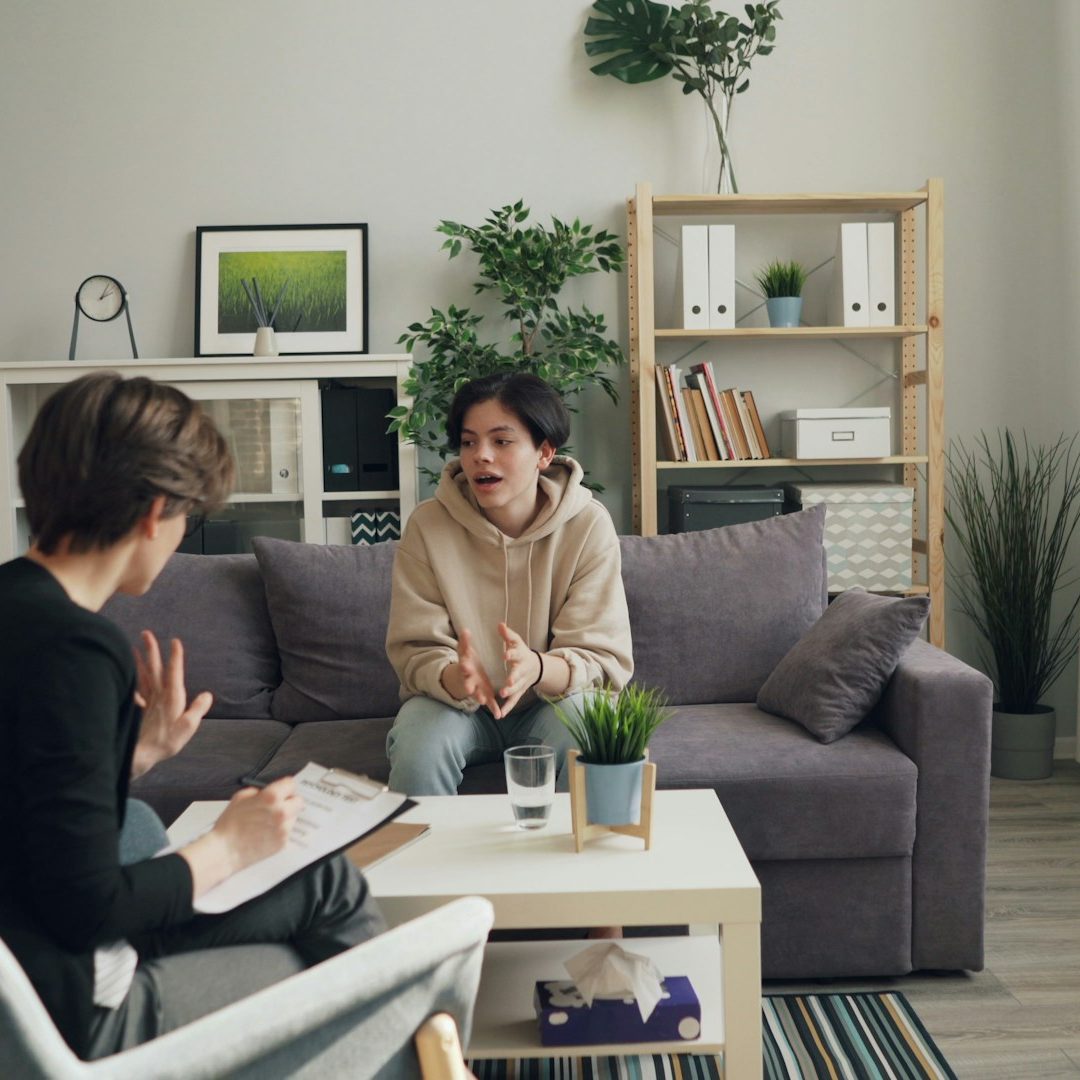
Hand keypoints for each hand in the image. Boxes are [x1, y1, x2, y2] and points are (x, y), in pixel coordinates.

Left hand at [131, 632, 211, 778]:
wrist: (140, 754)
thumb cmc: (165, 741)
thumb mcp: (188, 726)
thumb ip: (198, 708)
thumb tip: (207, 694)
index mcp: (172, 697)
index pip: (174, 671)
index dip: (175, 656)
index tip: (175, 641)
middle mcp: (158, 695)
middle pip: (154, 668)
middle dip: (151, 650)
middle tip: (146, 633)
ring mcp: (146, 701)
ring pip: (142, 676)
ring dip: (139, 661)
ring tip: (134, 648)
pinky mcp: (137, 710)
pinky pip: (134, 690)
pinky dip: (131, 680)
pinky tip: (126, 676)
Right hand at [213, 778, 301, 872]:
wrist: (224, 851)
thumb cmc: (229, 826)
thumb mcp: (240, 797)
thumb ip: (258, 791)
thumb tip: (267, 791)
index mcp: (271, 797)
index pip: (291, 784)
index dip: (285, 786)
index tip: (283, 789)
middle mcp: (281, 812)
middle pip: (298, 801)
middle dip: (289, 802)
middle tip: (278, 806)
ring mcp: (284, 829)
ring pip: (293, 817)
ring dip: (285, 817)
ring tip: (267, 822)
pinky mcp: (283, 843)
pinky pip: (287, 832)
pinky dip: (280, 831)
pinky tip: (265, 833)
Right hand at [441, 628, 502, 716]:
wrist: (467, 675)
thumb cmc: (467, 661)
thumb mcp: (465, 650)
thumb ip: (465, 642)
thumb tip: (465, 630)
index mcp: (466, 668)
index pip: (464, 666)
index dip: (464, 666)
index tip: (465, 666)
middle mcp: (470, 680)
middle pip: (468, 683)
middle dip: (469, 686)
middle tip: (470, 689)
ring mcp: (477, 689)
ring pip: (478, 694)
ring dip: (480, 698)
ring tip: (483, 701)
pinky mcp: (485, 695)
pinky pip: (490, 703)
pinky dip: (494, 709)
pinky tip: (499, 715)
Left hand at [497, 622, 541, 714]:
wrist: (536, 667)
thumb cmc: (521, 652)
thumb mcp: (516, 642)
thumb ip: (508, 635)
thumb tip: (500, 624)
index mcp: (521, 656)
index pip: (516, 654)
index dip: (511, 654)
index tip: (505, 655)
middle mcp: (523, 670)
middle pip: (518, 674)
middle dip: (513, 678)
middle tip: (508, 681)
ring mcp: (522, 682)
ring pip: (516, 688)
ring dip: (510, 692)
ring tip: (502, 694)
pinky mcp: (519, 691)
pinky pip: (514, 700)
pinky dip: (508, 707)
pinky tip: (501, 715)